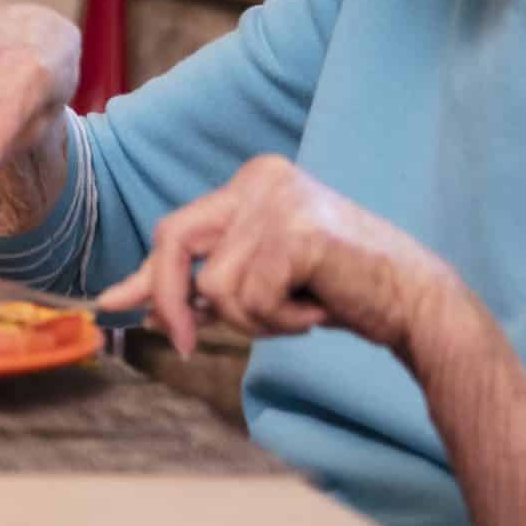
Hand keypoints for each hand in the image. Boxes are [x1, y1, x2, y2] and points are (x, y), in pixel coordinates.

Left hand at [93, 155, 455, 357]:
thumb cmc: (339, 291)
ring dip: (254, 320)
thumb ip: (200, 285)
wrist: (416, 304)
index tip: (109, 306)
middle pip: (174, 242)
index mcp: (251, 181)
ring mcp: (279, 201)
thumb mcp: (258, 282)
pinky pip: (250, 298)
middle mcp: (261, 179)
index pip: (176, 229)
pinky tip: (318, 308)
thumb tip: (132, 304)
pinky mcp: (296, 232)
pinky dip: (280, 321)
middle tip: (185, 346)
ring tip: (300, 310)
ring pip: (215, 286)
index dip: (144, 276)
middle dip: (171, 302)